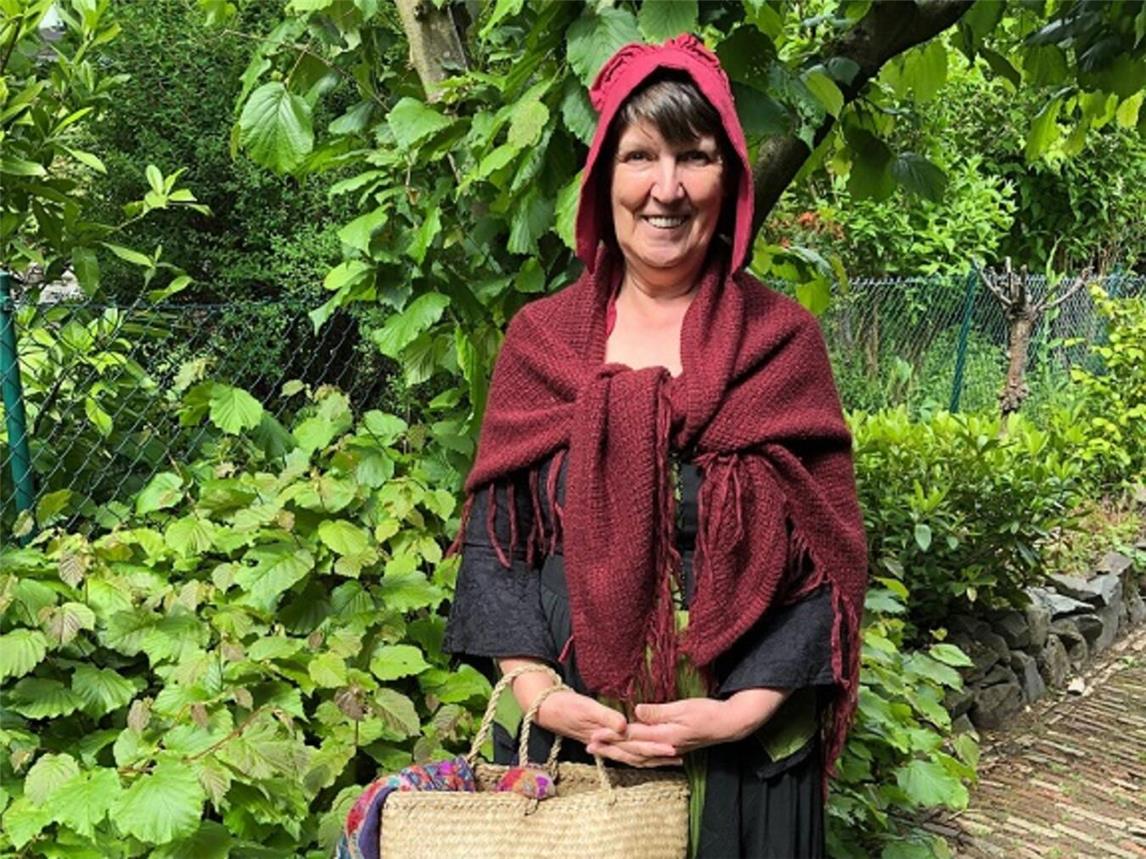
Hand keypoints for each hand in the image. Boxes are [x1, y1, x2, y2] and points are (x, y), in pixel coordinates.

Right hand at [535, 689, 678, 763]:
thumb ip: (605, 717)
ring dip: (650, 756)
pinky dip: (638, 751)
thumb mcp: (586, 708)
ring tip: (669, 756)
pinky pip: (625, 748)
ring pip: (632, 754)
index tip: (672, 748)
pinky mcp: (603, 738)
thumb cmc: (566, 706)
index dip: (653, 747)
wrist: (547, 708)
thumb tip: (624, 727)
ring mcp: (605, 743)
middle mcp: (607, 744)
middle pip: (636, 754)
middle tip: (679, 755)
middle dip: (657, 755)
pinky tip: (646, 749)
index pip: (634, 746)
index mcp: (605, 737)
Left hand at [605, 689, 788, 755]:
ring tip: (602, 753)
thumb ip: (658, 712)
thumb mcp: (682, 707)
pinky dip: (635, 757)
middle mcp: (664, 746)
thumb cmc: (707, 712)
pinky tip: (629, 756)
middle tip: (589, 747)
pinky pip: (649, 757)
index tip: (593, 735)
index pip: (632, 736)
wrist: (729, 725)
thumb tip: (636, 712)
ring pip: (639, 756)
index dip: (611, 735)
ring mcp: (669, 750)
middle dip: (609, 748)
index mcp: (664, 735)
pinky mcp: (674, 749)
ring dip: (619, 754)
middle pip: (631, 750)